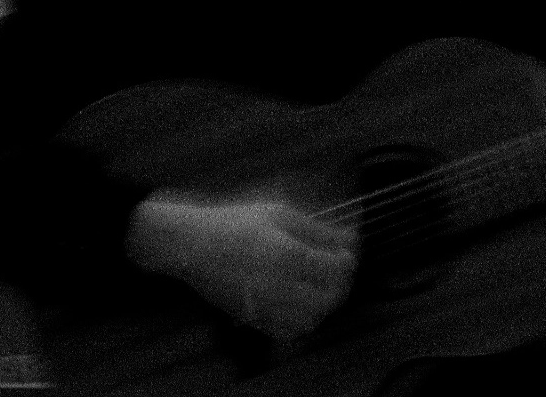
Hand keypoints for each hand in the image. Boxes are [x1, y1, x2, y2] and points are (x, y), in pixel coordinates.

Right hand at [125, 194, 356, 342]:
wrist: (193, 246)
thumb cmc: (236, 223)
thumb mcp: (279, 213)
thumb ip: (318, 229)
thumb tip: (351, 240)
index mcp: (287, 254)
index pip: (337, 269)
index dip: (348, 261)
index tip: (345, 252)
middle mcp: (278, 285)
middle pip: (330, 297)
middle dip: (340, 283)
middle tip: (334, 269)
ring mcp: (265, 306)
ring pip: (314, 319)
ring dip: (324, 303)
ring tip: (318, 284)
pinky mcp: (255, 319)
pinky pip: (291, 331)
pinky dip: (304, 320)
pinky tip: (300, 301)